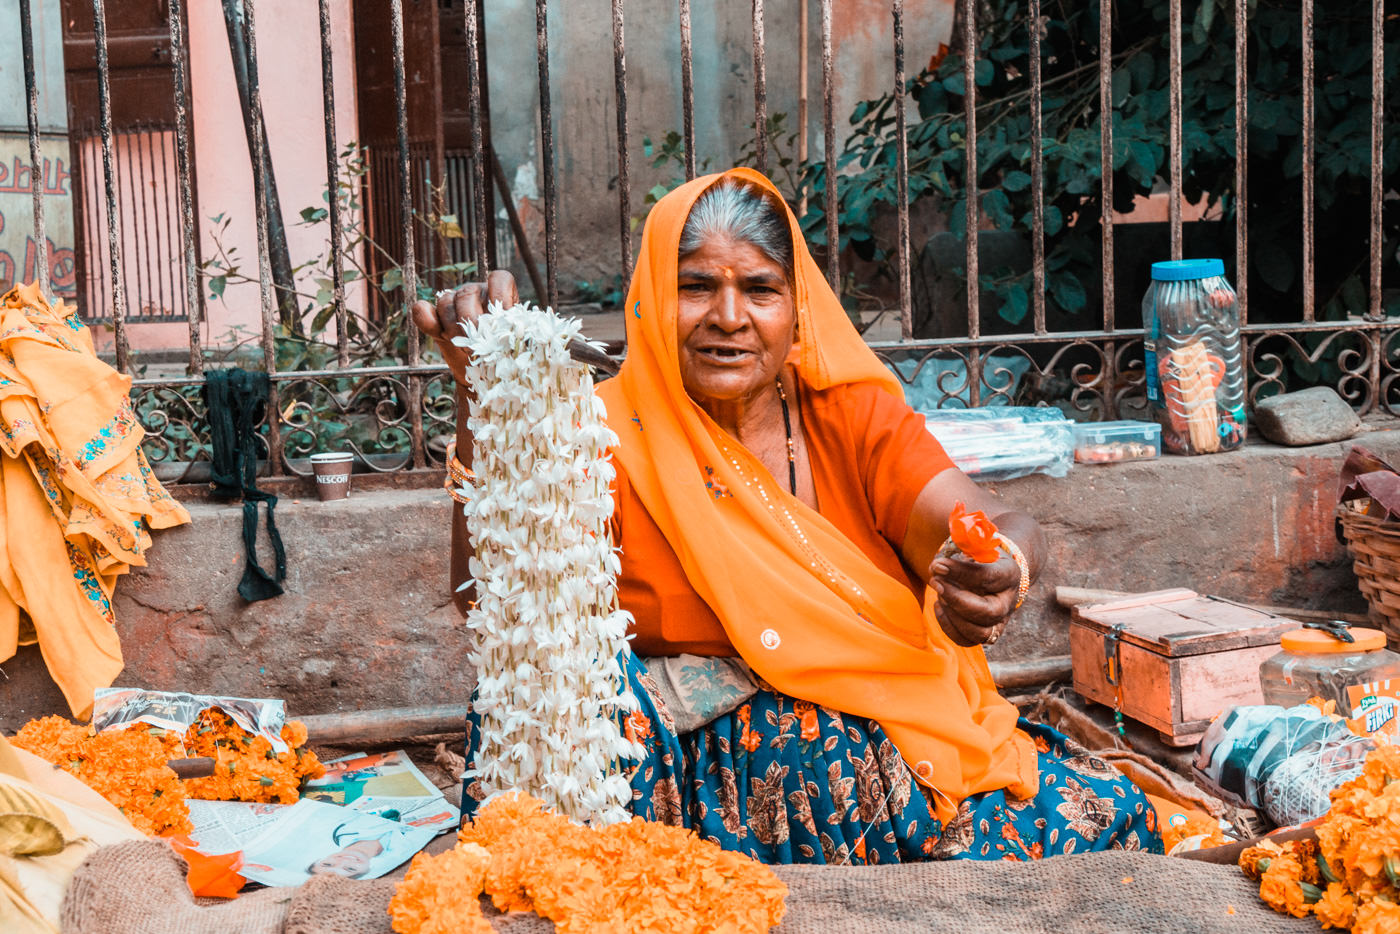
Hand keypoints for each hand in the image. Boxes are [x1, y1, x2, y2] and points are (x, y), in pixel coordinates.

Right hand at [410, 270, 517, 385]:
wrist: (485, 372)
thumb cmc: (506, 355)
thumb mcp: (516, 345)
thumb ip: (519, 335)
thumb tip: (527, 338)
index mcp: (500, 294)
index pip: (499, 279)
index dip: (500, 295)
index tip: (503, 318)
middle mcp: (476, 293)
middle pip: (468, 293)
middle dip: (471, 320)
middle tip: (478, 343)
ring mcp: (454, 303)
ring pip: (446, 301)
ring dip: (453, 327)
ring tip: (465, 347)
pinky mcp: (436, 317)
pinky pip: (423, 310)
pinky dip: (426, 320)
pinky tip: (438, 333)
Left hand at [929, 554, 1020, 646]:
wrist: (996, 572)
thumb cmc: (982, 558)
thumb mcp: (976, 548)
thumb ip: (958, 554)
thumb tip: (937, 568)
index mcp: (1009, 575)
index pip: (987, 577)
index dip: (960, 572)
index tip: (939, 565)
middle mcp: (1008, 602)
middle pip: (988, 613)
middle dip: (956, 600)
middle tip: (936, 582)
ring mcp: (999, 622)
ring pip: (979, 633)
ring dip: (952, 615)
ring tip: (939, 594)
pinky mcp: (986, 633)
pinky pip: (966, 640)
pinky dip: (948, 626)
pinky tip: (939, 605)